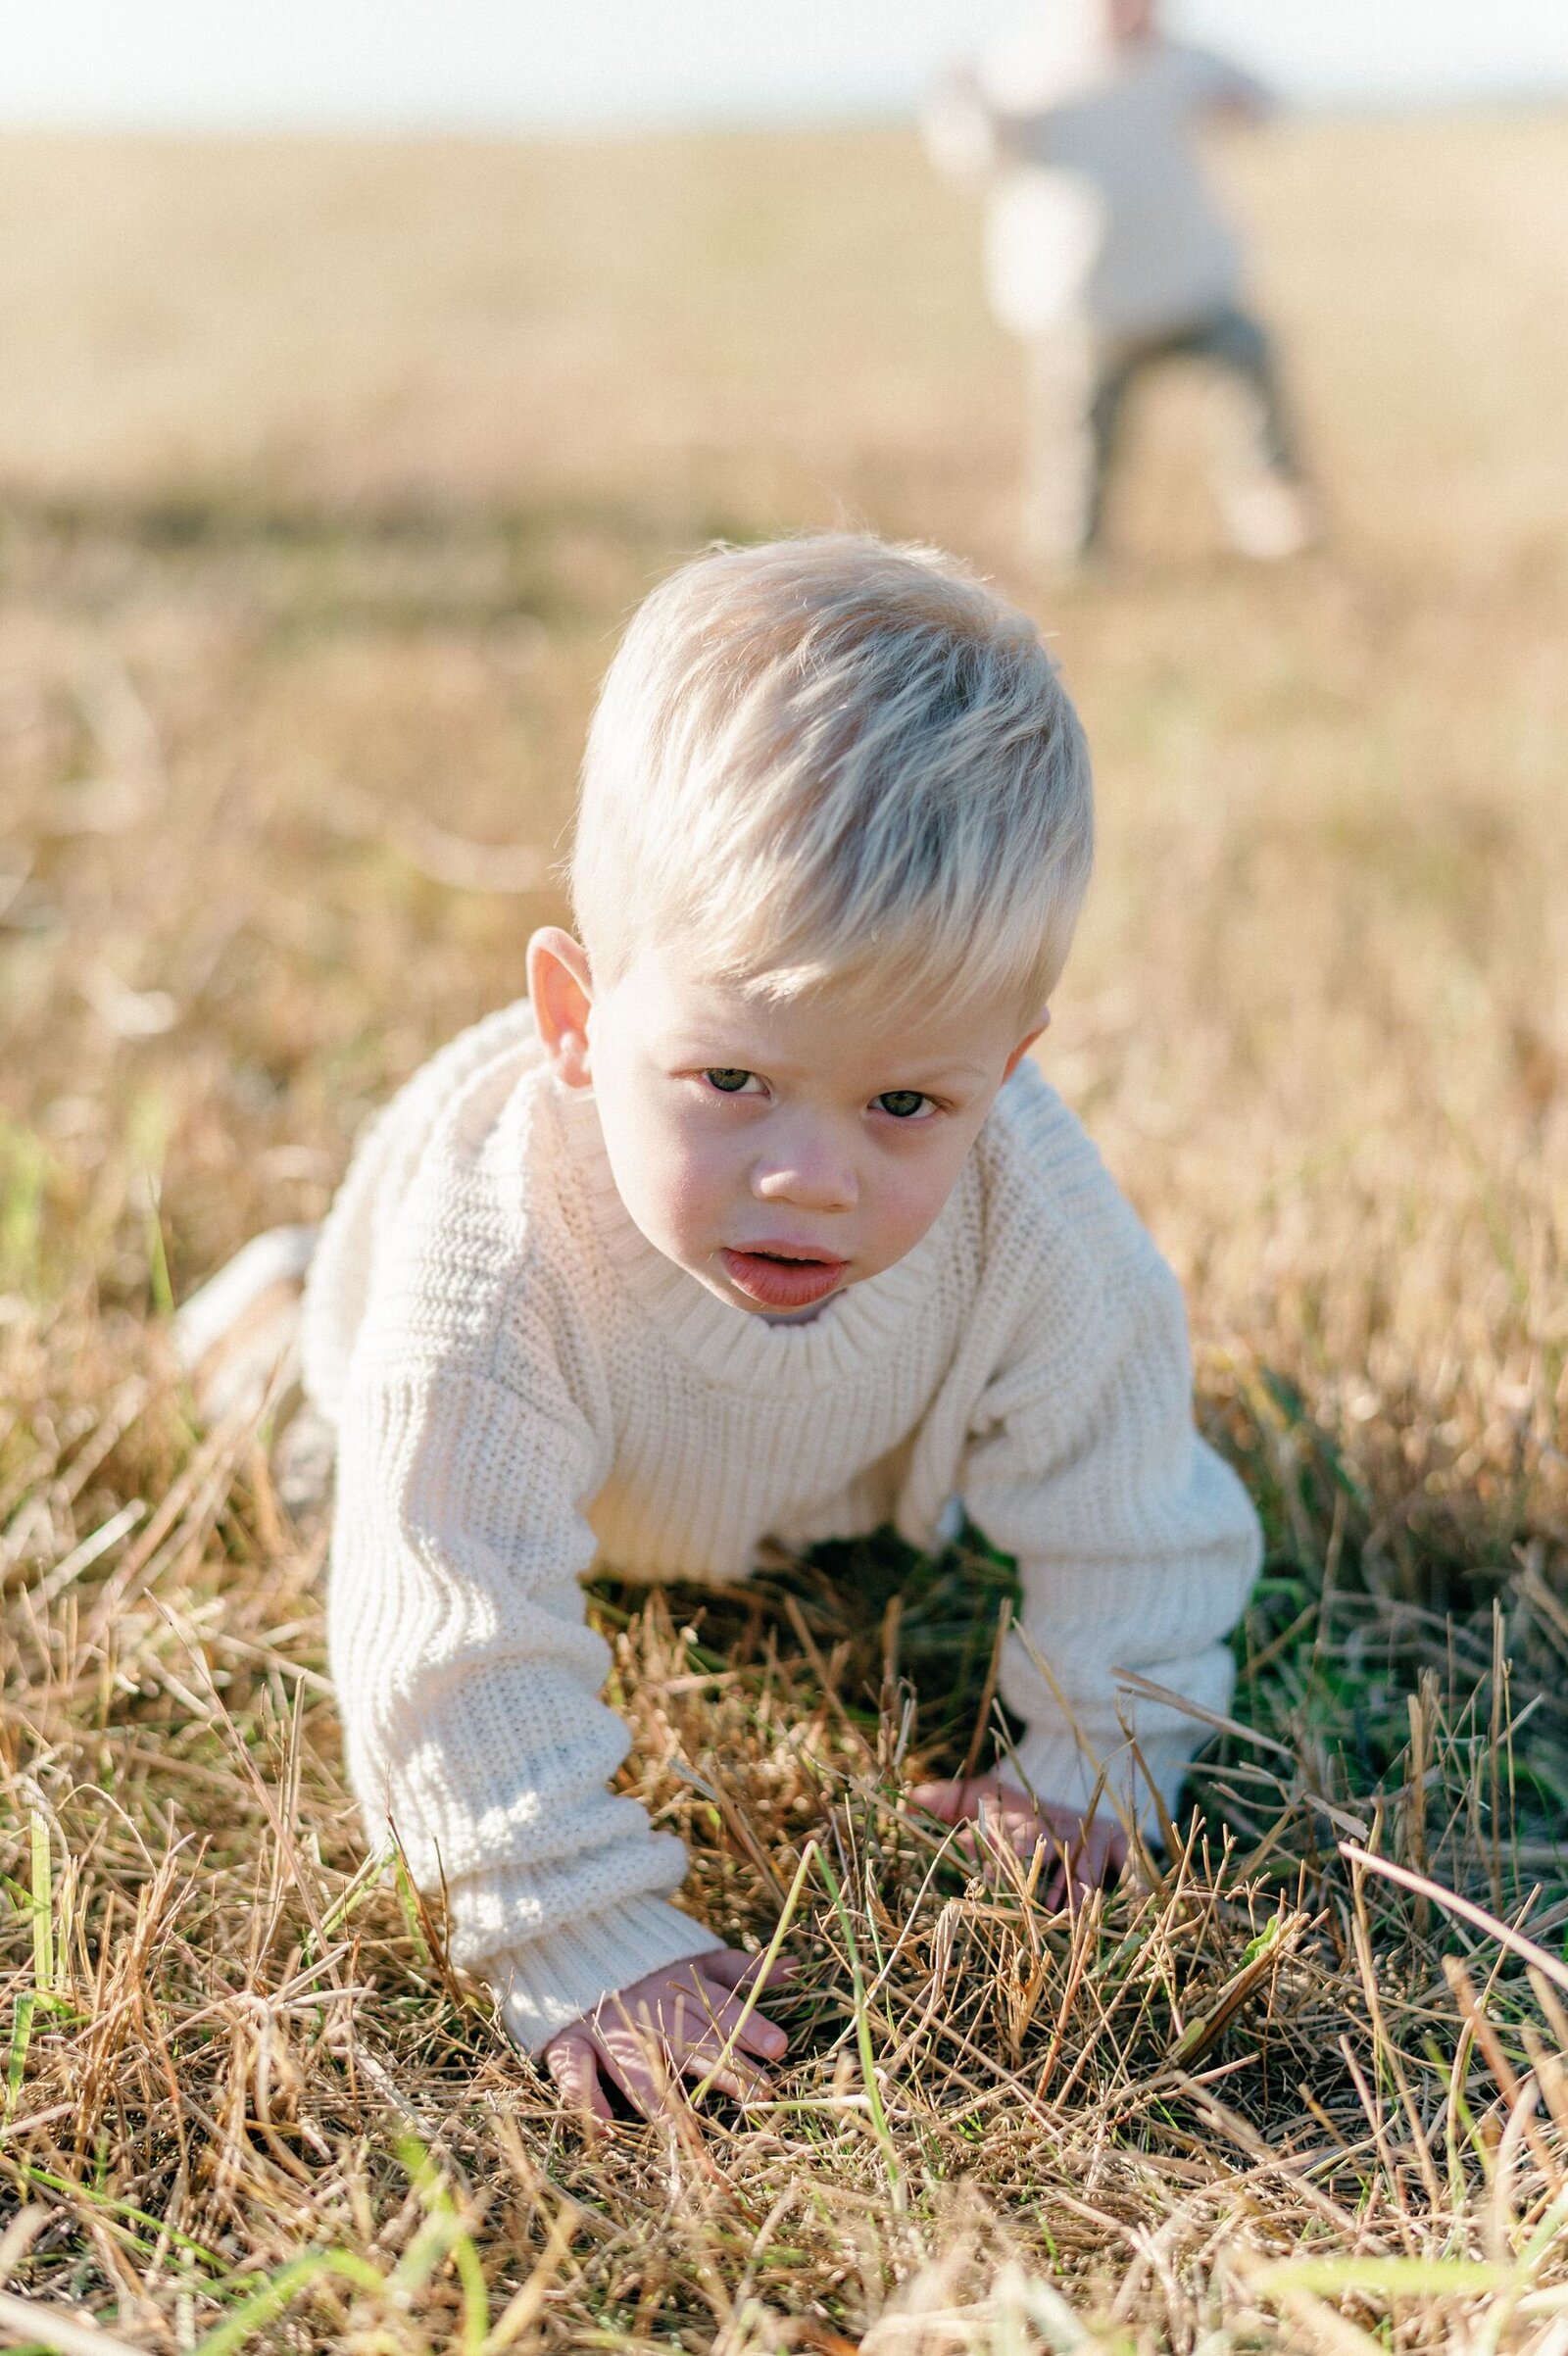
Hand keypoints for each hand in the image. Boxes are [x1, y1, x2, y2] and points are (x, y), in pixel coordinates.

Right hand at [543, 1947, 793, 2122]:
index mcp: (677, 1987)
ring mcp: (605, 2027)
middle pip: (688, 2041)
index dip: (748, 2026)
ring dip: (658, 2098)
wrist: (577, 1940)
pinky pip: (573, 2068)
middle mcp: (645, 2009)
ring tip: (685, 2133)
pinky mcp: (568, 2039)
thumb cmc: (649, 1963)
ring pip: (635, 2065)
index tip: (779, 2048)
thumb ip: (741, 1968)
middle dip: (723, 2068)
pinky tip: (606, 2125)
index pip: (719, 2007)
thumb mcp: (696, 1958)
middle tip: (758, 2094)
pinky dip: (585, 2095)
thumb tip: (795, 1967)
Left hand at [909, 1775, 1126, 1908]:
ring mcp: (1088, 1832)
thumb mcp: (980, 1795)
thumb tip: (905, 1797)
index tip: (984, 1877)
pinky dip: (1132, 1880)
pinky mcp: (1118, 1840)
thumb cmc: (1014, 1802)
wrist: (1066, 1776)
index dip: (997, 1853)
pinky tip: (1133, 1902)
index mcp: (1020, 1816)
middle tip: (1027, 1905)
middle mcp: (1055, 1823)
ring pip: (1084, 1861)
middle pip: (1046, 1848)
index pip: (1006, 1833)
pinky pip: (1128, 1862)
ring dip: (1077, 1888)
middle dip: (1037, 1876)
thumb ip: (945, 1800)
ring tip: (1067, 1915)